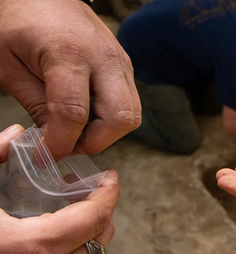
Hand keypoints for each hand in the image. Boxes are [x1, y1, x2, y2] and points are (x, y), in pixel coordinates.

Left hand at [0, 0, 140, 158]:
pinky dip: (111, 117)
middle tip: (67, 145)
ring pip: (131, 114)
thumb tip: (53, 141)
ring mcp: (120, 61)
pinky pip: (128, 101)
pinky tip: (86, 114)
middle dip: (95, 142)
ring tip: (76, 132)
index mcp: (68, 54)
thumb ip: (34, 104)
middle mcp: (104, 58)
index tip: (44, 157)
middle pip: (120, 118)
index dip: (59, 143)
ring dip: (106, 132)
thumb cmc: (17, 22)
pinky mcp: (125, 65)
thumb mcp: (7, 65)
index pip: (74, 114)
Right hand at [0, 124, 118, 253]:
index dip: (108, 193)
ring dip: (91, 233)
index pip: (94, 217)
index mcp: (35, 247)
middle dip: (102, 209)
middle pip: (100, 237)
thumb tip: (16, 133)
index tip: (110, 177)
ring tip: (74, 211)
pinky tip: (59, 237)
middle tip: (88, 189)